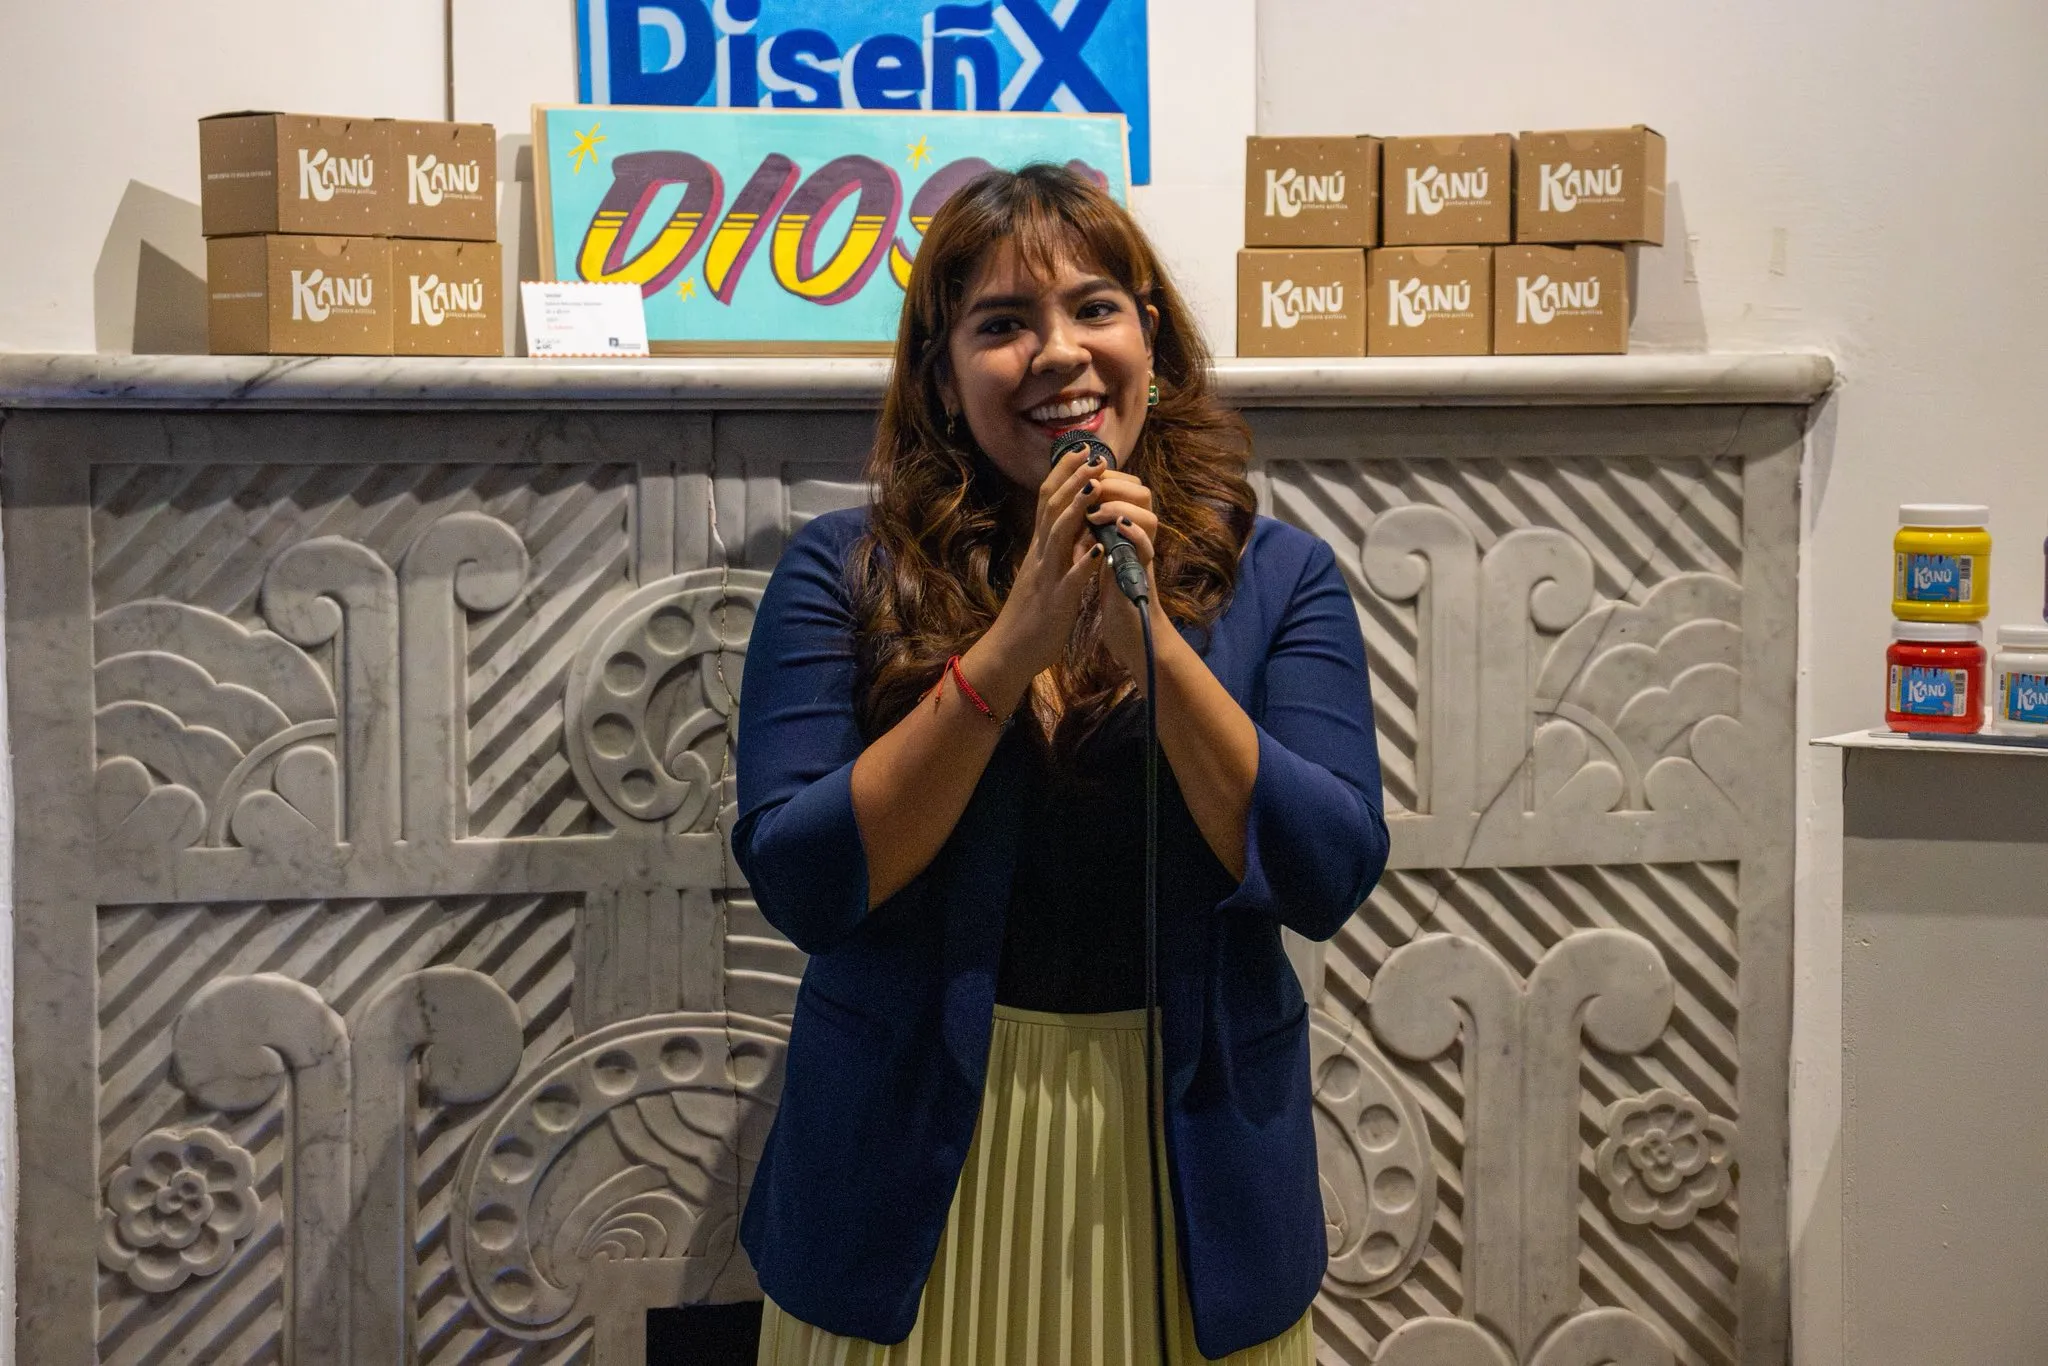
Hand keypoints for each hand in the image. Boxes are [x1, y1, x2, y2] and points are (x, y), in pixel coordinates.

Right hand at [966, 443, 1111, 708]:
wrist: (1010, 651)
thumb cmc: (1031, 614)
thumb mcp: (1046, 572)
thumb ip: (1060, 548)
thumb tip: (1080, 523)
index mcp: (1039, 548)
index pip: (1048, 500)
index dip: (1065, 473)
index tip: (1083, 450)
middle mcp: (1040, 555)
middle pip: (1052, 508)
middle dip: (1073, 479)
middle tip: (1094, 454)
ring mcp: (1047, 577)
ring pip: (1059, 535)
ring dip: (1077, 509)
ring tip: (1095, 486)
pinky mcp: (1056, 602)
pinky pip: (1071, 580)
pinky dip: (1084, 565)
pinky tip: (1100, 551)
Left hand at [1082, 466, 1172, 684]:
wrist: (1132, 635)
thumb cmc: (1116, 597)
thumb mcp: (1102, 557)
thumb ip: (1099, 531)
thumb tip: (1084, 502)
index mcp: (1125, 531)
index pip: (1123, 489)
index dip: (1105, 476)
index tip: (1083, 473)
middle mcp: (1138, 538)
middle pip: (1141, 494)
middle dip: (1115, 484)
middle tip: (1093, 485)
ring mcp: (1143, 556)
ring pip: (1148, 516)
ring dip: (1122, 508)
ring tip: (1098, 511)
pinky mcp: (1143, 577)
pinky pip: (1146, 549)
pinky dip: (1134, 536)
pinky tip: (1117, 529)